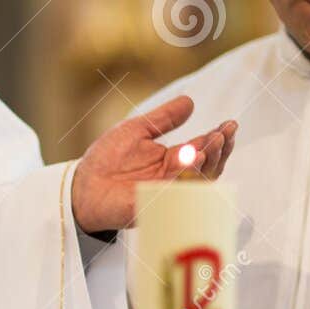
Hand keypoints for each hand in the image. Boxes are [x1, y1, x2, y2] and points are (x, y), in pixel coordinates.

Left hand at [72, 96, 237, 233]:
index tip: (229, 124)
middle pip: (207, 169)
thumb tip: (189, 101)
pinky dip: (183, 178)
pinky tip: (190, 161)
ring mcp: (163, 195)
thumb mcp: (137, 130)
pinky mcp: (150, 206)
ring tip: (210, 144)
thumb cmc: (107, 159)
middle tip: (223, 133)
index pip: (204, 151)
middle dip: (219, 151)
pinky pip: (172, 194)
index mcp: (172, 162)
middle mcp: (173, 180)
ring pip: (194, 183)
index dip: (219, 139)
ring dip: (206, 164)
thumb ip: (163, 119)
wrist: (80, 183)